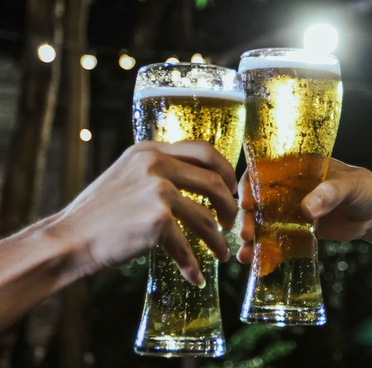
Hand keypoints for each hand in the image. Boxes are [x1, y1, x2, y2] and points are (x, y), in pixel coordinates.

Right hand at [54, 141, 237, 285]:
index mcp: (149, 151)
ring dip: (218, 241)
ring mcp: (158, 191)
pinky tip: (195, 277)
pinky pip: (186, 246)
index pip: (204, 150)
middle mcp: (155, 165)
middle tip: (230, 223)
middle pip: (215, 182)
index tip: (232, 188)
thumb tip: (198, 180)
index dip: (226, 169)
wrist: (67, 240)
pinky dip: (192, 265)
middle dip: (229, 206)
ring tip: (222, 255)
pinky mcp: (157, 220)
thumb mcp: (127, 176)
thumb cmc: (99, 215)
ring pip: (206, 218)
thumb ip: (158, 171)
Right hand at [237, 159, 371, 262]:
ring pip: (262, 222)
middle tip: (247, 234)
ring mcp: (290, 210)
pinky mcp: (297, 231)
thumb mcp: (350, 186)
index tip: (247, 203)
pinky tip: (256, 264)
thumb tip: (307, 208)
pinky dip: (266, 252)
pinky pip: (277, 240)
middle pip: (257, 199)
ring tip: (246, 254)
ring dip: (252, 237)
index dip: (250, 185)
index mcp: (297, 166)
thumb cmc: (366, 189)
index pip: (264, 169)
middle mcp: (288, 187)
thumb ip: (330, 193)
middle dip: (247, 217)